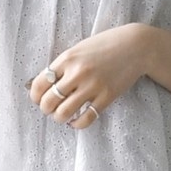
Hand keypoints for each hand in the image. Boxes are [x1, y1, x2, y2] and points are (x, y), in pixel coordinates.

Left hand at [26, 23, 148, 128]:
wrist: (135, 47)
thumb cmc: (104, 46)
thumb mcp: (79, 49)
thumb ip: (63, 65)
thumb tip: (44, 84)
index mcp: (67, 59)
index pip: (40, 84)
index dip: (35, 96)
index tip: (38, 99)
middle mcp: (77, 73)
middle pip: (48, 101)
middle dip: (45, 109)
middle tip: (50, 109)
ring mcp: (92, 86)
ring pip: (63, 113)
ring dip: (59, 118)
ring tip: (63, 115)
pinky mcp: (106, 97)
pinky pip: (85, 119)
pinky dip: (76, 124)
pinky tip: (75, 121)